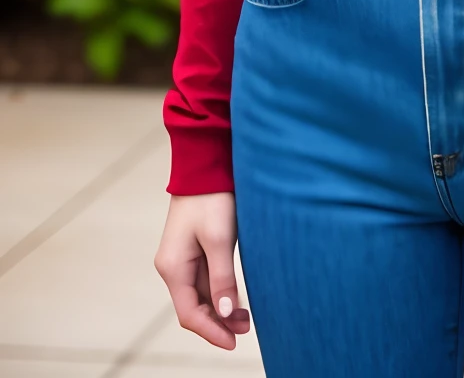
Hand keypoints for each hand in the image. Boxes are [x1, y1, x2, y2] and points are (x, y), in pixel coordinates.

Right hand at [154, 192, 250, 348]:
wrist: (206, 164)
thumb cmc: (211, 198)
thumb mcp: (219, 239)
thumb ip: (222, 278)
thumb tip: (225, 313)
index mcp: (173, 267)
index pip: (189, 313)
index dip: (211, 331)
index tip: (233, 343)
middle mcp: (173, 266)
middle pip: (194, 306)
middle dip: (218, 322)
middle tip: (246, 329)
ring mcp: (183, 257)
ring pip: (201, 294)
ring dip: (221, 308)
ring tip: (246, 319)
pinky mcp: (194, 248)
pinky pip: (205, 279)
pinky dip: (220, 291)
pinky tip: (237, 298)